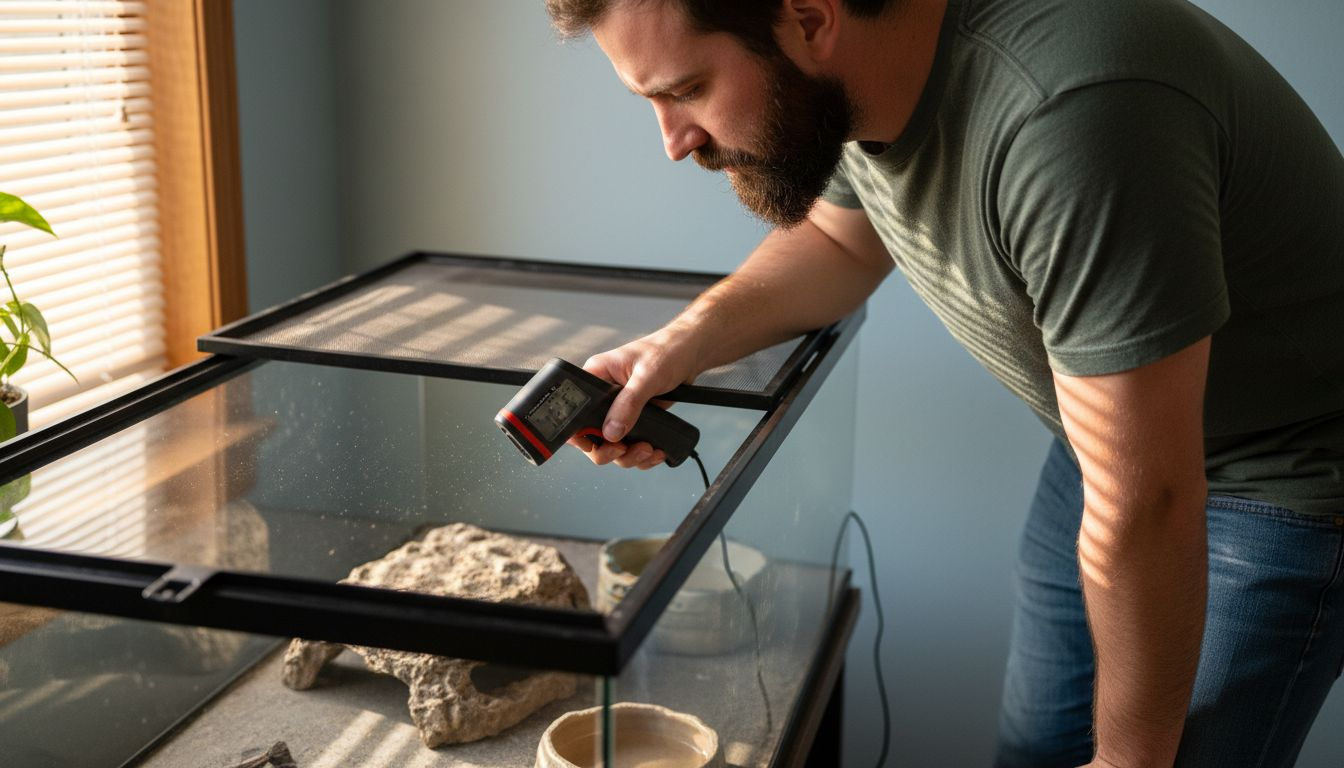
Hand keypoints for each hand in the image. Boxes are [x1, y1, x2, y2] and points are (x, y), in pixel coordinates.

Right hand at [567, 324, 700, 468]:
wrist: (690, 354)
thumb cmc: (666, 351)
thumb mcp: (646, 376)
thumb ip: (628, 403)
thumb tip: (611, 432)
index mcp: (597, 377)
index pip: (575, 409)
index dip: (579, 433)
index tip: (593, 445)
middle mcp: (604, 397)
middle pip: (592, 436)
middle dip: (608, 450)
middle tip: (624, 450)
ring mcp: (619, 411)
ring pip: (612, 446)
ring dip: (629, 456)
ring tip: (648, 450)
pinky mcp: (636, 420)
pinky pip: (631, 446)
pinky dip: (643, 455)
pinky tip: (655, 451)